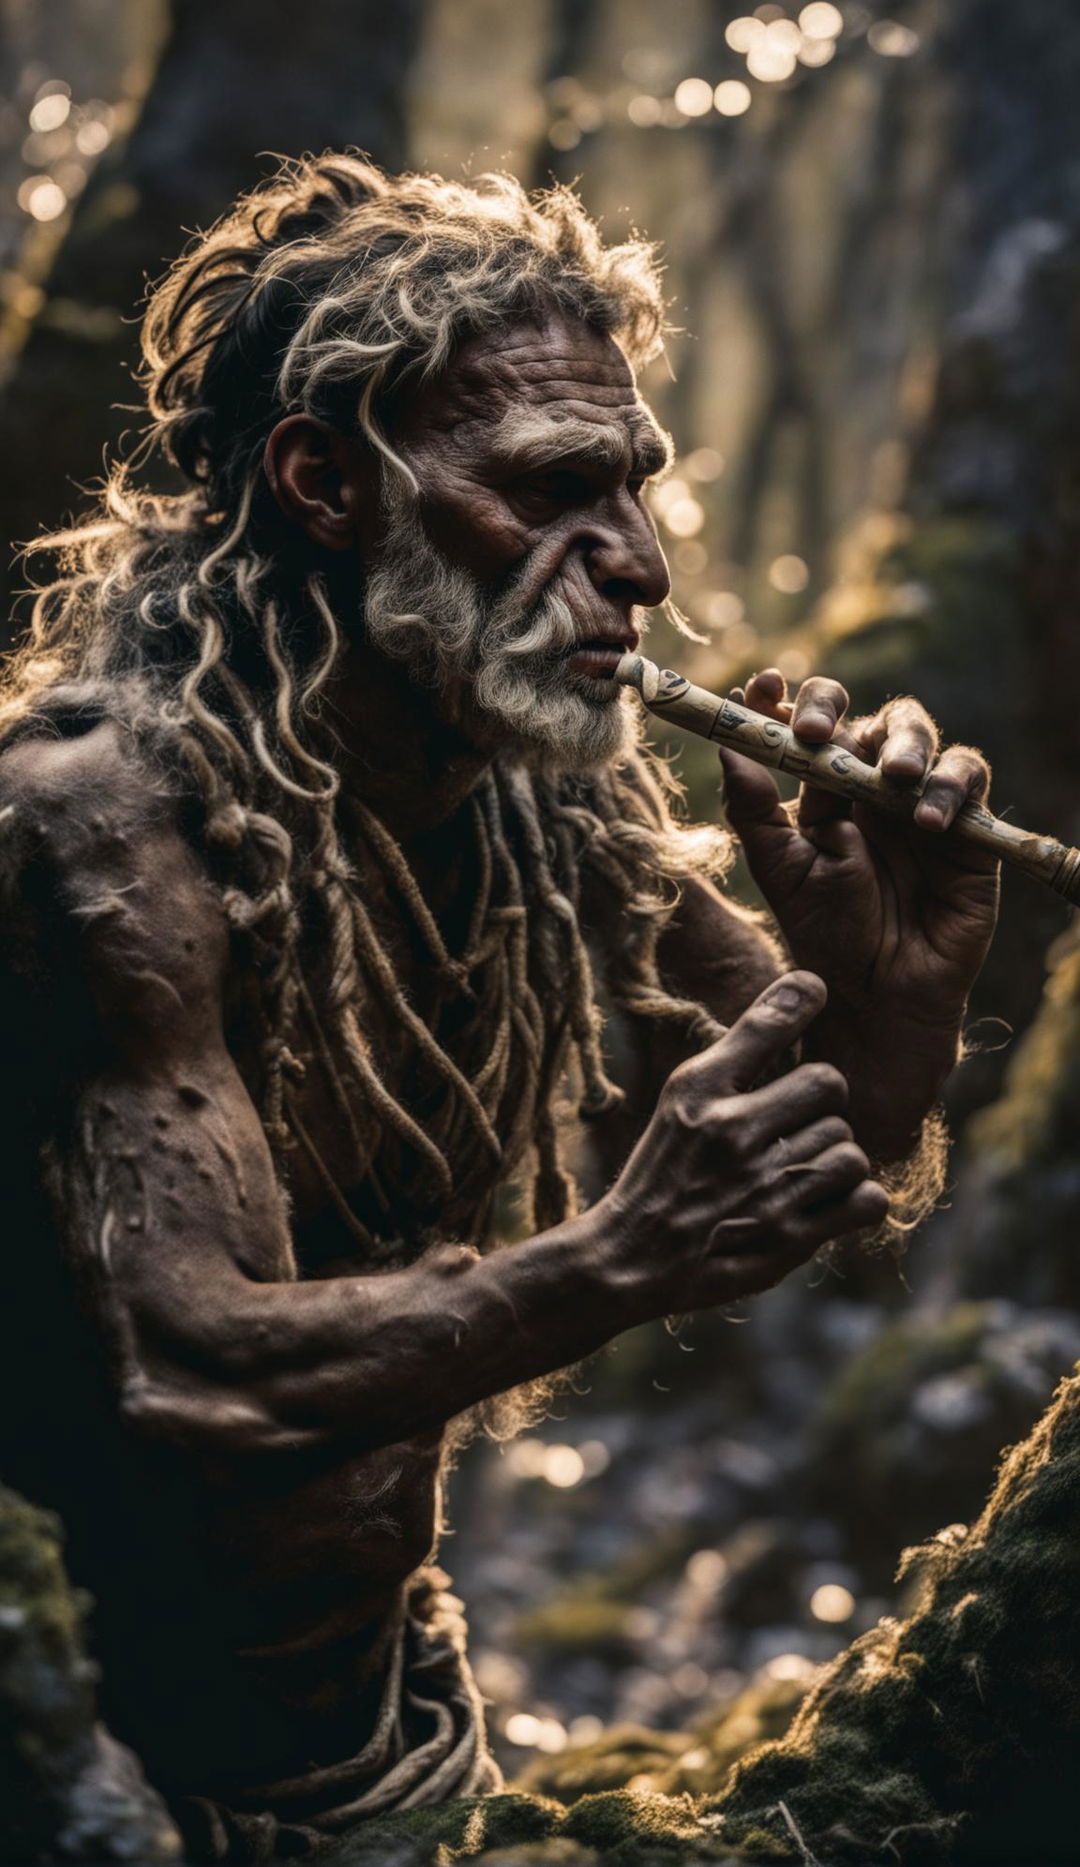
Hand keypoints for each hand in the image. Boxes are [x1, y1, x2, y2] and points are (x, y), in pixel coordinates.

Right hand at [595, 971, 887, 1320]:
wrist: (632, 1258)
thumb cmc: (666, 1169)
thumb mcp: (682, 1098)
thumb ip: (740, 1051)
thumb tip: (804, 987)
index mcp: (700, 1091)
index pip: (768, 1023)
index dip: (803, 998)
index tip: (815, 990)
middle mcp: (731, 1132)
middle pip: (828, 1085)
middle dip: (821, 1105)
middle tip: (797, 1125)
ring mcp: (763, 1187)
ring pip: (851, 1147)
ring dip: (836, 1158)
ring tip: (804, 1169)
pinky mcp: (788, 1238)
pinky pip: (866, 1199)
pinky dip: (857, 1200)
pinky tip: (828, 1200)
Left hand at [717, 670, 1000, 1156]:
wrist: (878, 994)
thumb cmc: (827, 934)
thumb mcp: (780, 870)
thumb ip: (753, 809)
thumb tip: (728, 745)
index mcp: (822, 791)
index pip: (809, 725)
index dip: (786, 697)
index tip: (762, 686)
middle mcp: (871, 787)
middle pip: (863, 716)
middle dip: (837, 709)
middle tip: (815, 732)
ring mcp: (919, 801)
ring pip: (918, 734)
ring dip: (903, 744)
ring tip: (891, 778)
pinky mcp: (966, 824)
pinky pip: (967, 776)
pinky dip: (947, 788)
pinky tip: (926, 823)